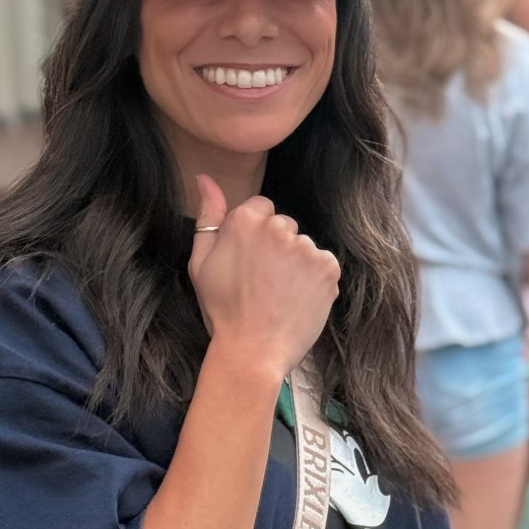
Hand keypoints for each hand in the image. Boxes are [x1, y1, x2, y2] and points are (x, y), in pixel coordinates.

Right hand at [188, 175, 339, 380]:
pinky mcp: (328, 267)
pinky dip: (315, 280)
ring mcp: (305, 247)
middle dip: (278, 248)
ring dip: (297, 265)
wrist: (253, 351)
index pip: (262, 208)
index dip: (255, 236)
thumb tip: (205, 177)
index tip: (249, 262)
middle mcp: (278, 227)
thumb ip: (208, 215)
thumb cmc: (222, 309)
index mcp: (244, 221)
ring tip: (280, 295)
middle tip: (263, 282)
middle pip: (285, 226)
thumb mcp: (201, 262)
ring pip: (304, 247)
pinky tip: (297, 299)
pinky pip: (324, 264)